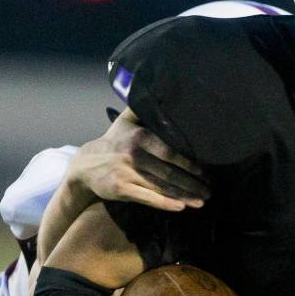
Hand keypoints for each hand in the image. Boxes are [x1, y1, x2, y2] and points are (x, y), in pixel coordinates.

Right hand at [73, 109, 209, 211]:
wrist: (85, 165)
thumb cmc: (113, 142)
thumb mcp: (124, 121)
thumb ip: (141, 107)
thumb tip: (158, 88)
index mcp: (140, 137)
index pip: (171, 152)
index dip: (190, 164)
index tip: (206, 172)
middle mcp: (134, 155)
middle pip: (170, 172)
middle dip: (192, 183)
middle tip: (209, 190)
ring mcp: (128, 173)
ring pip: (162, 187)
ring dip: (184, 196)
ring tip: (201, 201)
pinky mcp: (122, 189)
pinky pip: (148, 198)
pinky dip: (165, 203)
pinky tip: (180, 207)